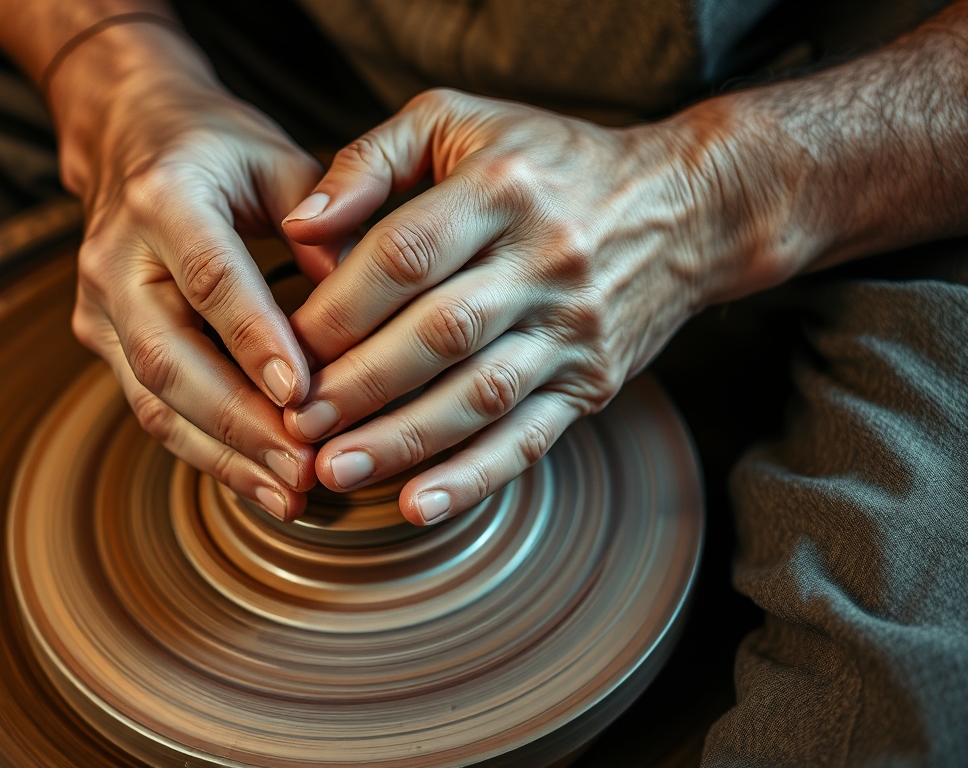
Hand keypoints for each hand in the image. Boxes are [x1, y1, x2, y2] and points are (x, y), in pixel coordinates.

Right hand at [49, 26, 343, 519]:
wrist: (129, 139)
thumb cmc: (221, 149)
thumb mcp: (281, 161)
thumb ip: (326, 229)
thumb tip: (372, 312)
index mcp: (163, 197)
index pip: (210, 280)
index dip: (255, 342)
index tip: (304, 396)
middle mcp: (115, 258)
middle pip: (171, 359)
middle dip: (241, 424)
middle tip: (304, 470)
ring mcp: (99, 307)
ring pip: (154, 400)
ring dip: (225, 456)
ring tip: (290, 495)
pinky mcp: (101, 343)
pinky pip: (152, 410)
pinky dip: (208, 452)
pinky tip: (261, 484)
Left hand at [281, 88, 790, 524]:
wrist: (682, 206)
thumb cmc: (541, 162)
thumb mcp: (457, 122)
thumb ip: (369, 161)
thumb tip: (297, 226)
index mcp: (503, 188)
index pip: (407, 253)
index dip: (338, 306)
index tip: (285, 345)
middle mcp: (546, 259)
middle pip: (439, 332)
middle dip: (358, 385)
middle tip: (293, 423)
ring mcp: (574, 327)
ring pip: (480, 394)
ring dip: (402, 441)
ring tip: (332, 471)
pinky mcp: (592, 380)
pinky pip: (530, 436)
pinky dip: (474, 476)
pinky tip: (419, 505)